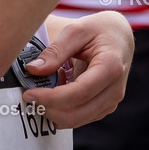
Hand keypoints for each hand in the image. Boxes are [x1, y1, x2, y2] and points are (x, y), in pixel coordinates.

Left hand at [21, 12, 133, 128]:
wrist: (120, 36)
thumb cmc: (99, 30)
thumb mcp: (76, 30)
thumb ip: (55, 51)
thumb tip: (33, 70)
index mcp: (110, 67)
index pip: (78, 93)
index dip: (51, 98)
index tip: (29, 94)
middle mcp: (114, 90)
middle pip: (78, 113)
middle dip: (49, 109)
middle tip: (28, 97)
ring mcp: (111, 101)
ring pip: (78, 119)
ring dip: (54, 110)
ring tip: (40, 89)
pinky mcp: (104, 106)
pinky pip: (80, 115)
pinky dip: (63, 109)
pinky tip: (54, 90)